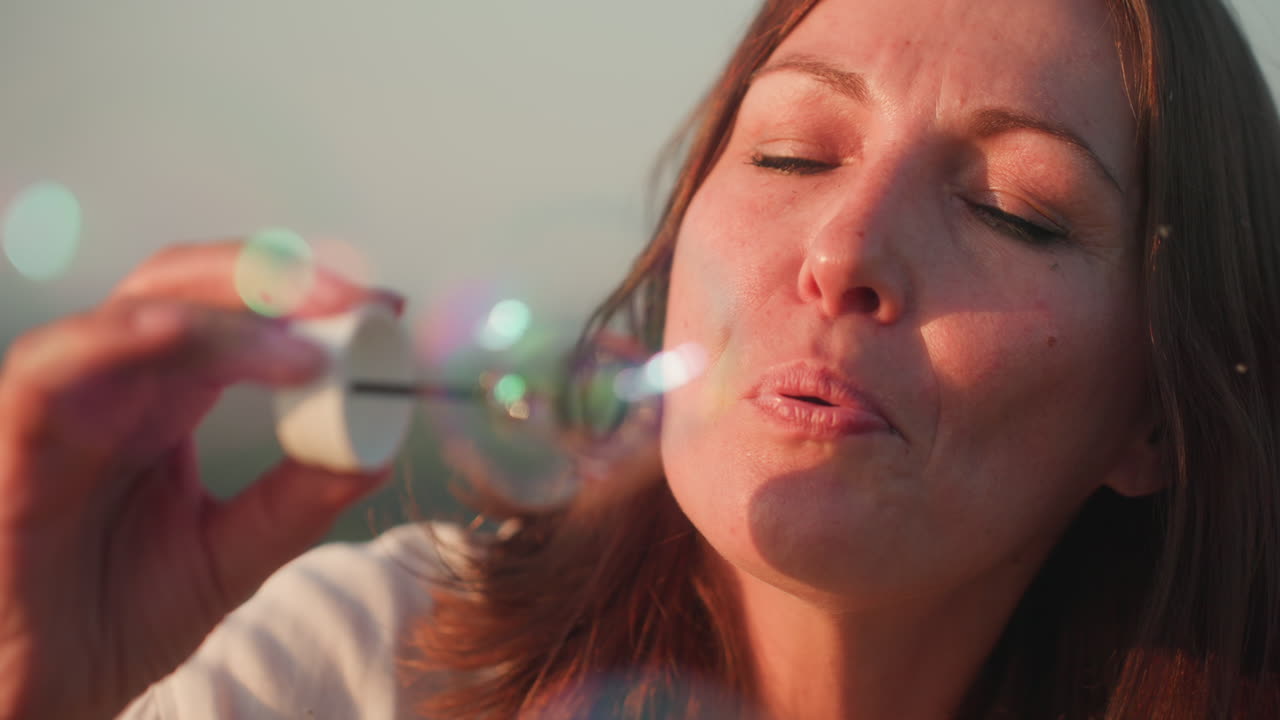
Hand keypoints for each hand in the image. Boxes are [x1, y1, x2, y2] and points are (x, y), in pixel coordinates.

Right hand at [0, 241, 403, 718]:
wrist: (44, 692)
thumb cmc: (116, 618)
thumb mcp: (233, 555)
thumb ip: (299, 501)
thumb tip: (378, 452)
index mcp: (176, 401)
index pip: (245, 316)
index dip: (312, 300)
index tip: (384, 309)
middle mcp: (125, 386)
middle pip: (197, 285)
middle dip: (282, 280)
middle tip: (357, 301)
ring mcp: (71, 402)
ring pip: (140, 308)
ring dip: (229, 312)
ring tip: (307, 345)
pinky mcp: (16, 434)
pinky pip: (52, 365)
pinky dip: (118, 339)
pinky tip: (182, 337)